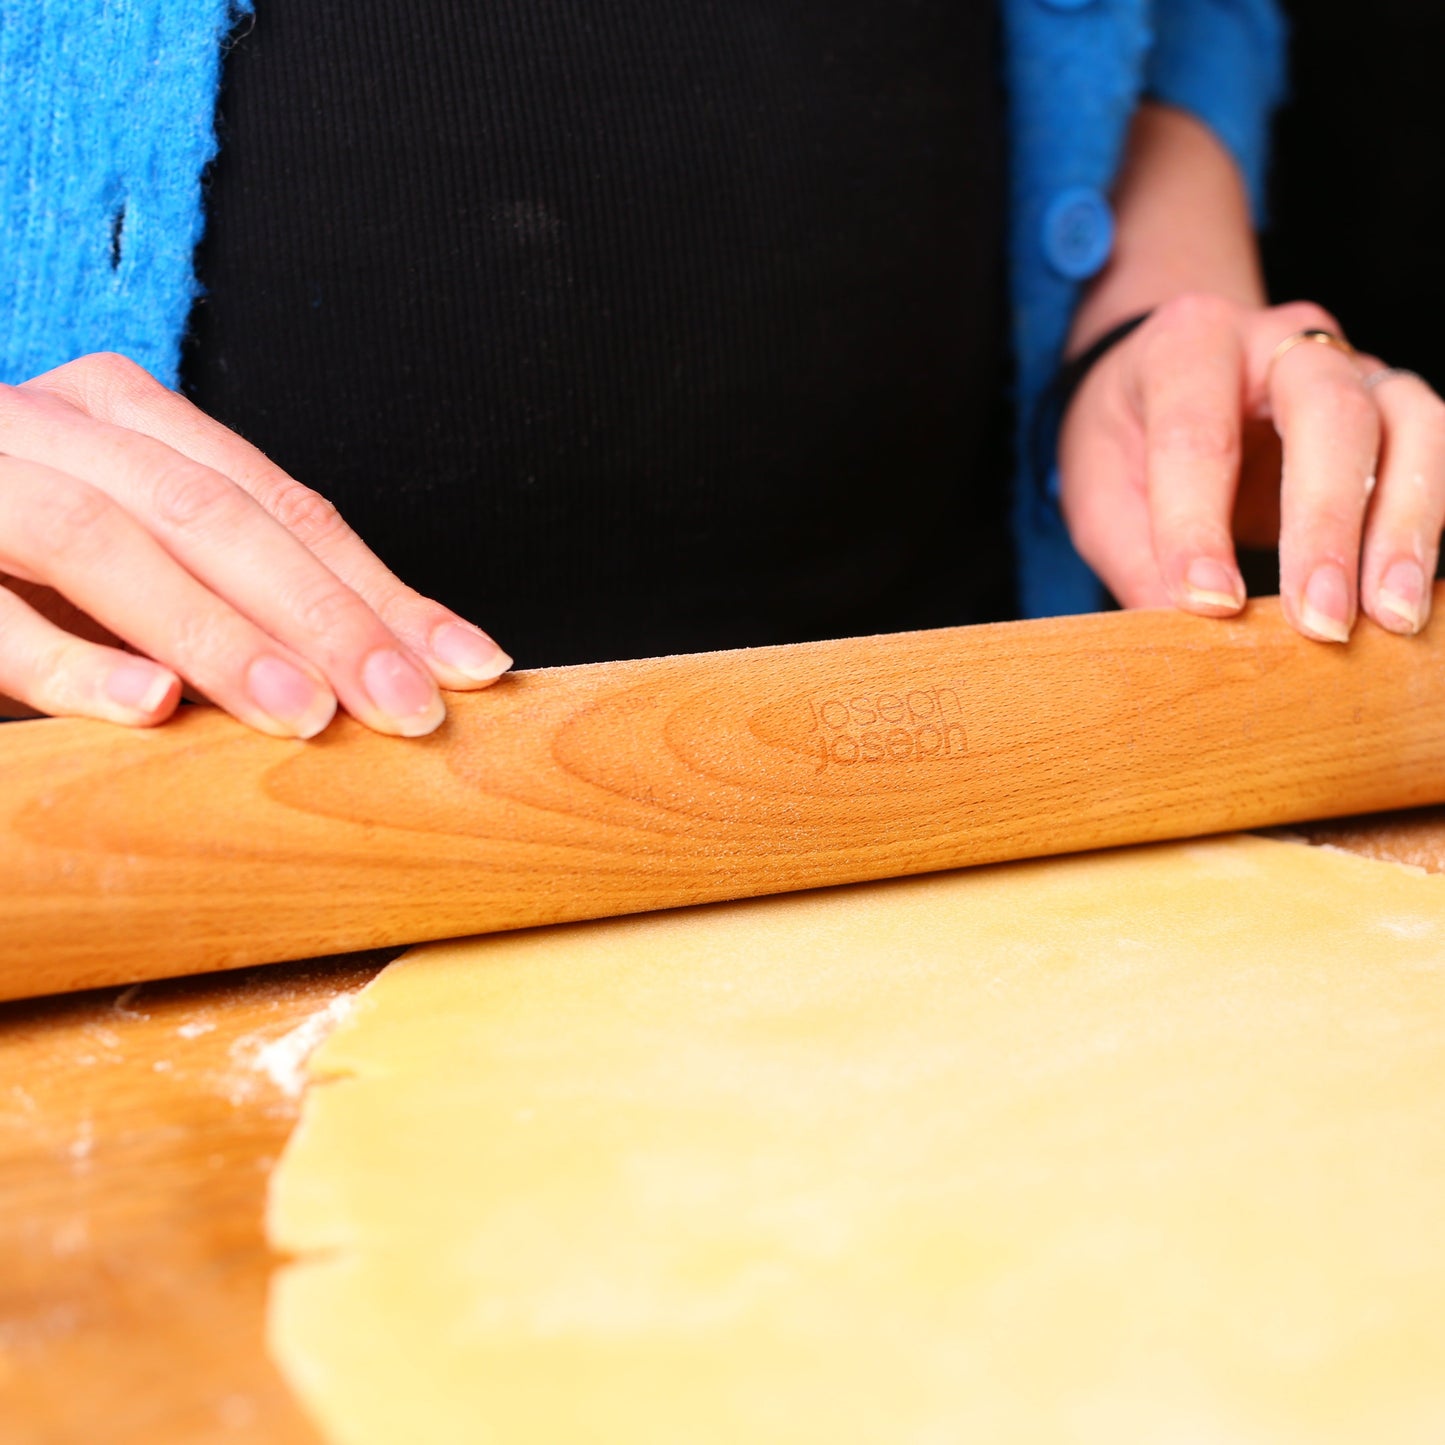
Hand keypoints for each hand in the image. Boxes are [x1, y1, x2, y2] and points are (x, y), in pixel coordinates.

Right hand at [0, 352, 510, 733]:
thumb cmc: (15, 550)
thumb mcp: (132, 556)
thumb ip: (225, 588)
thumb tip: (378, 666)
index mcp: (132, 422)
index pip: (284, 505)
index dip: (381, 587)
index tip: (466, 666)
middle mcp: (61, 428)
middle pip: (220, 517)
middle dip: (328, 618)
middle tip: (408, 709)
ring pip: (112, 544)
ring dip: (218, 635)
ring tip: (305, 713)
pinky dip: (69, 660)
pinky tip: (147, 708)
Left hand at [1058, 293, 1444, 640]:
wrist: (1164, 382)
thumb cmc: (1129, 438)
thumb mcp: (1102, 492)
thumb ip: (1137, 560)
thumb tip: (1188, 645)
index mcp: (1187, 345)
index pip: (1197, 435)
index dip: (1200, 524)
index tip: (1209, 604)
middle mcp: (1281, 340)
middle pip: (1328, 413)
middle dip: (1325, 525)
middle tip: (1319, 621)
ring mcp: (1351, 365)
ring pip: (1410, 424)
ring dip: (1404, 527)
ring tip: (1389, 618)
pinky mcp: (1394, 404)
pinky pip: (1434, 452)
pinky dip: (1429, 524)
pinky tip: (1405, 593)